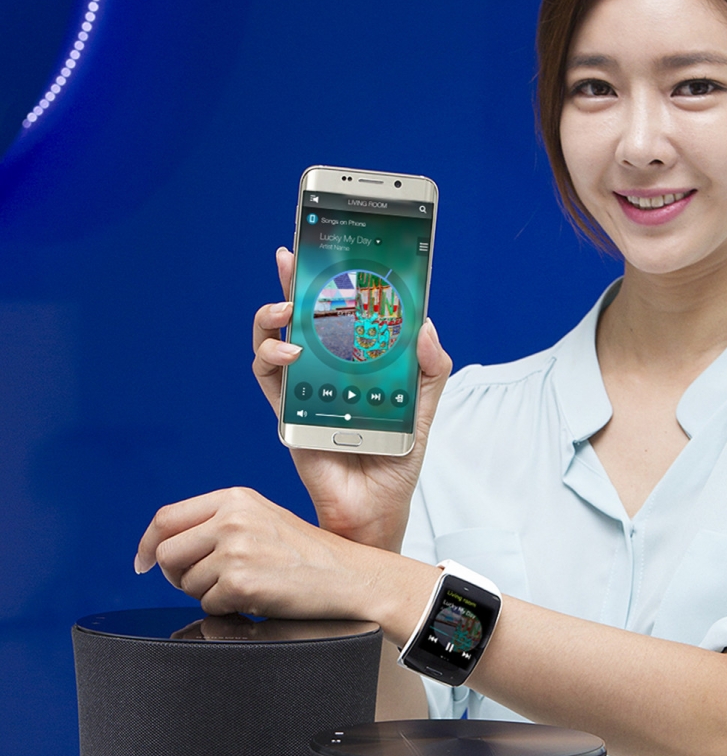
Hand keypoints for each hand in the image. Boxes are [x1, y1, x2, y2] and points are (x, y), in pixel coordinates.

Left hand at [134, 486, 437, 632]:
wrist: (350, 576)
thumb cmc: (309, 554)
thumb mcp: (263, 519)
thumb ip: (219, 523)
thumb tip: (163, 548)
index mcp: (235, 498)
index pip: (167, 518)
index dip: (147, 544)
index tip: (142, 563)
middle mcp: (232, 518)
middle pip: (167, 554)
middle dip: (178, 577)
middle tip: (206, 585)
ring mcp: (236, 549)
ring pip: (187, 583)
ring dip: (208, 595)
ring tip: (244, 589)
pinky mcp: (242, 582)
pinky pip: (209, 605)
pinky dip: (227, 610)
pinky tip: (255, 600)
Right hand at [253, 248, 451, 551]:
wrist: (375, 508)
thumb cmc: (396, 459)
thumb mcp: (425, 408)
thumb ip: (431, 368)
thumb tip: (424, 325)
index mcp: (356, 361)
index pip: (340, 311)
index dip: (331, 279)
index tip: (329, 247)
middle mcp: (324, 369)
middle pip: (301, 314)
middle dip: (293, 281)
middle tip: (293, 258)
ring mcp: (302, 388)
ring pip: (273, 338)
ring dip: (272, 316)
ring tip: (287, 310)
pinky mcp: (286, 411)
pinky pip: (267, 377)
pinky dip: (271, 357)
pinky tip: (289, 352)